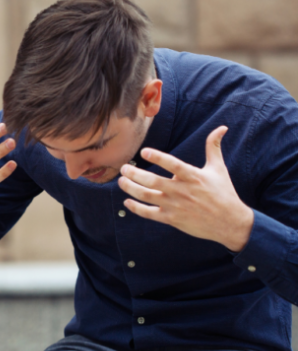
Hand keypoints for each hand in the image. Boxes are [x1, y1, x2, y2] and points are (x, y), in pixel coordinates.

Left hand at [117, 126, 253, 251]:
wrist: (230, 223)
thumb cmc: (223, 193)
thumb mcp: (218, 168)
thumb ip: (213, 147)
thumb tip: (221, 127)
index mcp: (193, 177)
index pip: (173, 165)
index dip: (158, 158)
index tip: (143, 151)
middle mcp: (182, 191)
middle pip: (153, 182)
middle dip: (134, 174)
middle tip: (123, 168)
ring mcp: (176, 206)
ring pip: (147, 196)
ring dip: (130, 188)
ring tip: (121, 181)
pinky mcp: (172, 219)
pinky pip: (149, 213)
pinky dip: (136, 208)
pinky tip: (127, 201)